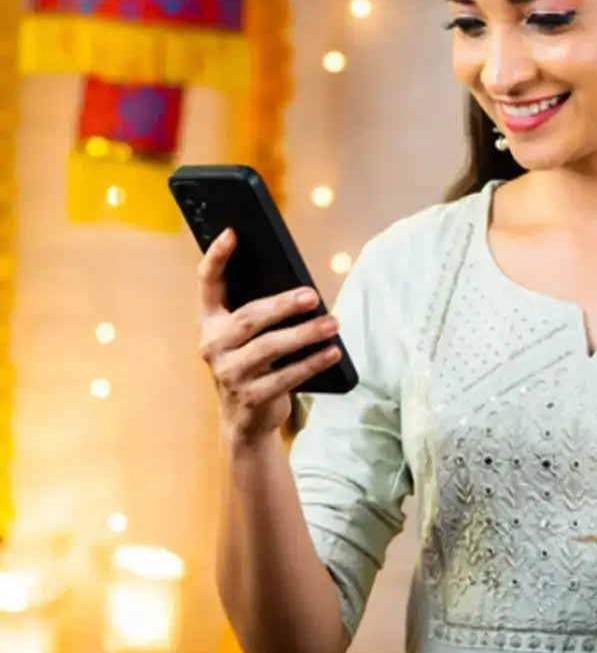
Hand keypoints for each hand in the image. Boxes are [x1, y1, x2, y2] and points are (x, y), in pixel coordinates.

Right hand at [197, 229, 342, 446]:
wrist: (245, 419)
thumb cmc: (254, 364)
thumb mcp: (248, 337)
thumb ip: (262, 313)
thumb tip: (302, 288)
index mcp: (210, 322)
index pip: (208, 283)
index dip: (217, 257)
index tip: (232, 233)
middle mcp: (213, 345)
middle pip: (249, 318)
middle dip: (283, 305)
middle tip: (312, 296)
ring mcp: (229, 373)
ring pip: (270, 348)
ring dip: (305, 334)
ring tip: (332, 323)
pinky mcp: (250, 397)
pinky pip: (286, 376)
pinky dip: (312, 362)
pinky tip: (332, 352)